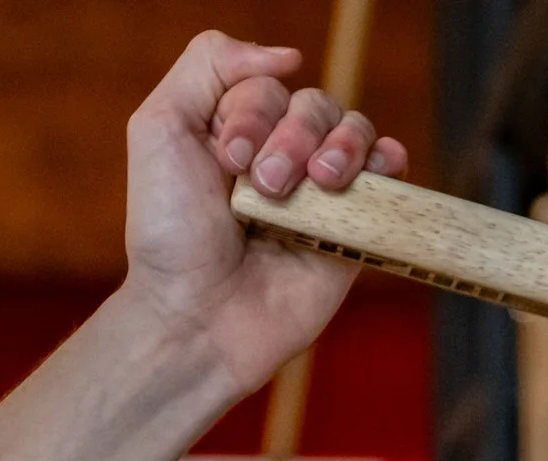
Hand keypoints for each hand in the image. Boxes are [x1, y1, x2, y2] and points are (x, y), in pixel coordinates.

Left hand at [117, 32, 408, 396]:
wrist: (199, 317)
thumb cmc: (171, 234)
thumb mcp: (159, 128)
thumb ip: (206, 67)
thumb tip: (285, 55)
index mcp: (234, 130)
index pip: (266, 85)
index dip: (252, 114)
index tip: (227, 161)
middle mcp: (279, 154)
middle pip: (313, 104)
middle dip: (291, 137)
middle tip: (265, 185)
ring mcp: (319, 193)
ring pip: (354, 131)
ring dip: (339, 147)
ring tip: (317, 183)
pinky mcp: (352, 230)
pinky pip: (389, 176)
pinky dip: (388, 162)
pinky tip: (372, 172)